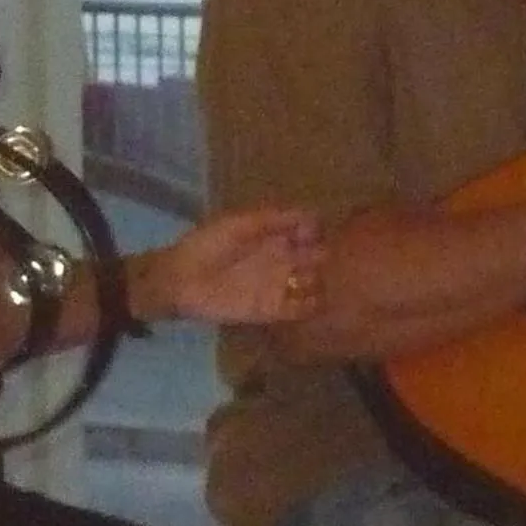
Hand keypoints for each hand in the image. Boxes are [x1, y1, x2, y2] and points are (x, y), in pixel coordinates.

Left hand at [131, 208, 325, 324]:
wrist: (180, 281)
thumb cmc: (206, 246)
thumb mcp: (238, 224)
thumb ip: (272, 219)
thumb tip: (313, 215)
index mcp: (274, 237)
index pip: (310, 232)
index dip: (320, 231)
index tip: (321, 231)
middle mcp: (282, 261)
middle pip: (317, 258)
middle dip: (332, 257)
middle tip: (345, 258)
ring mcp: (279, 286)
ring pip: (314, 284)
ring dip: (329, 282)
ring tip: (342, 280)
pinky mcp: (272, 310)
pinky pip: (300, 310)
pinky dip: (314, 306)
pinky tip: (324, 300)